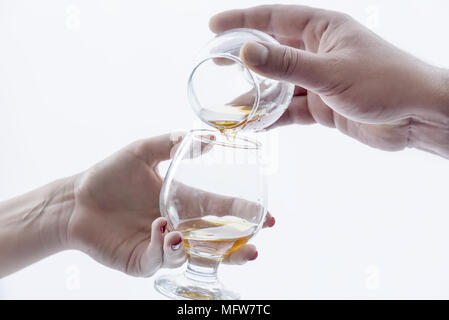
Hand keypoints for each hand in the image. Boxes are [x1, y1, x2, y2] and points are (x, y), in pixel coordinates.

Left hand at [68, 133, 274, 276]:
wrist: (76, 199)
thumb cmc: (110, 175)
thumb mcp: (142, 152)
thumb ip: (172, 144)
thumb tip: (209, 137)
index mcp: (185, 201)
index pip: (223, 211)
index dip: (245, 215)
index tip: (267, 218)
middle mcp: (179, 225)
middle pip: (217, 242)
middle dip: (237, 248)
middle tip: (252, 248)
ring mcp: (162, 245)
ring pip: (192, 256)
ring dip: (200, 251)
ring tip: (186, 237)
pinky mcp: (143, 259)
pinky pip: (160, 259)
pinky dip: (164, 247)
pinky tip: (161, 231)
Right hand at [210, 5, 448, 156]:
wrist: (416, 118)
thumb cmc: (384, 82)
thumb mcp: (330, 72)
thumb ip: (286, 65)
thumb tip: (246, 52)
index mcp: (321, 29)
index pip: (273, 18)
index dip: (242, 21)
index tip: (213, 28)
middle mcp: (317, 52)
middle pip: (271, 53)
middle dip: (243, 60)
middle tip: (214, 64)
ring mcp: (319, 81)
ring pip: (278, 86)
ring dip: (255, 97)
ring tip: (228, 108)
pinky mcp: (322, 106)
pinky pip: (290, 110)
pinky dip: (272, 118)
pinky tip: (254, 125)